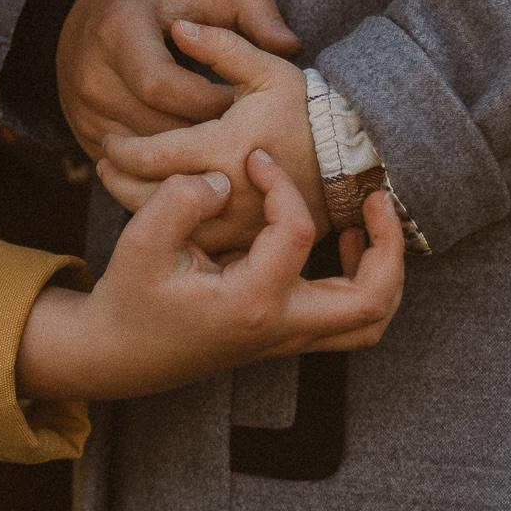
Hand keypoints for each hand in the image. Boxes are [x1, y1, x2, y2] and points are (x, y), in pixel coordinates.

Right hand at [16, 150, 403, 402]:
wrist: (123, 352)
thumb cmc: (130, 296)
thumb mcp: (140, 242)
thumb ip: (182, 201)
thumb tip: (227, 181)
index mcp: (250, 303)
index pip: (295, 233)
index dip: (281, 183)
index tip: (255, 158)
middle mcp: (281, 327)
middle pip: (372, 298)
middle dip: (388, 245)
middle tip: (376, 197)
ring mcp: (287, 338)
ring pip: (370, 317)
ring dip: (383, 269)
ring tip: (367, 220)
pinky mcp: (285, 335)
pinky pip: (350, 319)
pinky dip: (362, 282)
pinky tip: (337, 241)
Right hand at [56, 0, 300, 159]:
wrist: (85, 15)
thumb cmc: (157, 5)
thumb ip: (253, 11)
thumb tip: (289, 45)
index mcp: (119, 31)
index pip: (164, 87)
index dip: (210, 101)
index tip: (240, 101)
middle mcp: (91, 74)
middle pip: (154, 128)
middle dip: (204, 137)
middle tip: (242, 138)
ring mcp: (83, 109)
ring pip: (143, 156)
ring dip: (188, 160)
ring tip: (224, 151)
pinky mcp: (83, 134)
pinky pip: (130, 167)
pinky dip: (166, 169)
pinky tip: (197, 161)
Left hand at [95, 21, 324, 256]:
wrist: (355, 159)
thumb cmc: (308, 110)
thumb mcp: (268, 69)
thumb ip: (221, 44)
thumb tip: (179, 26)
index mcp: (224, 147)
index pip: (150, 156)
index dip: (121, 149)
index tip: (110, 140)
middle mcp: (228, 191)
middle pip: (150, 197)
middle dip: (118, 180)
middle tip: (103, 165)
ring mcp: (240, 223)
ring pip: (172, 227)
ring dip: (139, 207)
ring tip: (123, 185)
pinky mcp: (251, 242)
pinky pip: (202, 245)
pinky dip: (176, 231)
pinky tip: (162, 213)